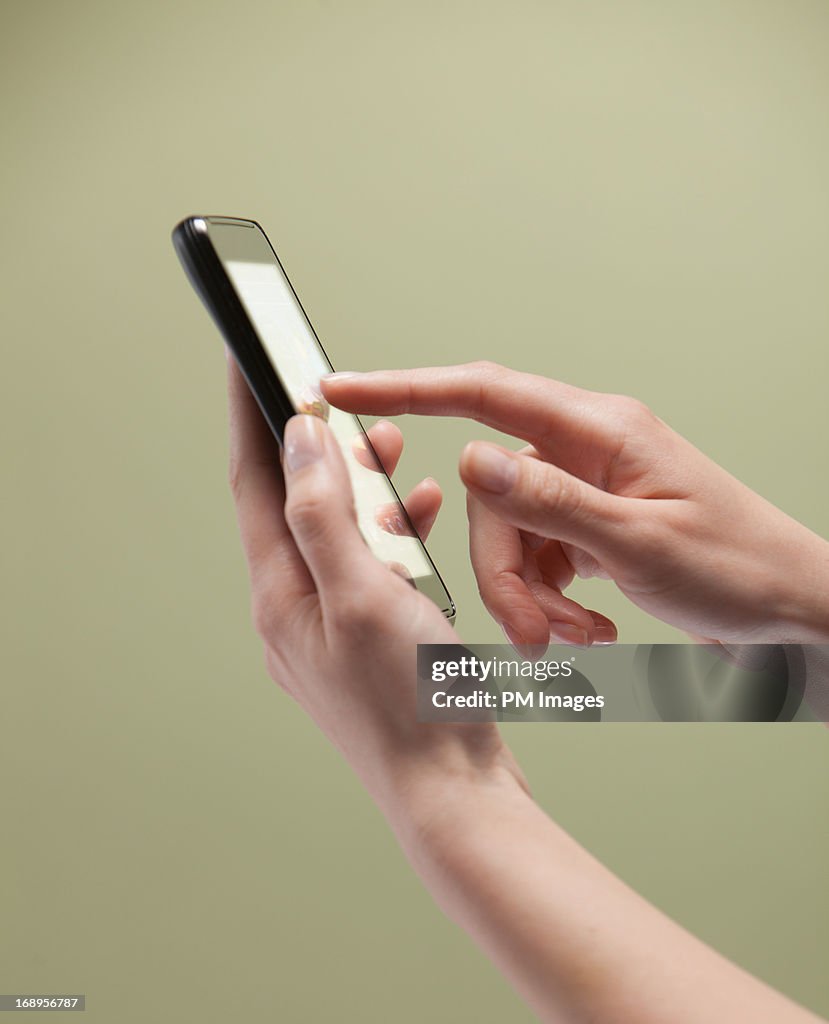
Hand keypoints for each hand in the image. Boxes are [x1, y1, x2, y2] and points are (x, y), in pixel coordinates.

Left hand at [226, 359, 524, 825]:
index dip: (249, 415)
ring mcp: (331, 626)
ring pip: (337, 535)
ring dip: (363, 489)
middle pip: (296, 506)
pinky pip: (370, 567)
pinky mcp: (368, 638)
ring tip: (392, 454)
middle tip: (351, 407)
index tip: (245, 357)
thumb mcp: (363, 594)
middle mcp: (295, 609)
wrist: (453, 792)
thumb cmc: (412, 704)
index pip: (253, 483)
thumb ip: (325, 514)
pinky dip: (392, 533)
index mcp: (281, 595)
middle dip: (322, 448)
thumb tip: (299, 438)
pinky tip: (423, 515)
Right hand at [322, 362, 828, 648]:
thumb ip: (549, 502)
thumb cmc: (739, 568)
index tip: (342, 391)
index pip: (482, 393)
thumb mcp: (639, 541)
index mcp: (597, 429)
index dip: (404, 388)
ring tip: (573, 637)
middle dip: (501, 570)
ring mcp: (586, 491)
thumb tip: (470, 462)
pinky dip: (549, 601)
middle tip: (530, 632)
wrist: (793, 611)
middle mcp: (584, 451)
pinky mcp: (589, 527)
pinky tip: (587, 627)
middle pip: (493, 497)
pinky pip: (538, 558)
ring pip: (511, 536)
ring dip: (529, 596)